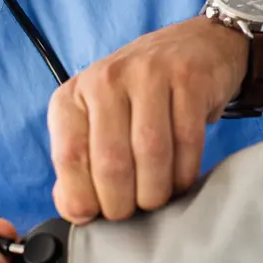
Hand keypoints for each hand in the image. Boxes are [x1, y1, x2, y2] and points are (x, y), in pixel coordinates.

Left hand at [49, 16, 248, 222]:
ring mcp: (148, 75)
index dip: (83, 198)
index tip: (96, 216)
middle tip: (132, 212)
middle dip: (123, 203)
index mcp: (73, 95)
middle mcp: (105, 79)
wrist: (193, 46)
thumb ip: (81, 162)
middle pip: (111, 161)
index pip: (69, 157)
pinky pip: (187, 142)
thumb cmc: (138, 96)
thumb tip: (74, 209)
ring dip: (155, 191)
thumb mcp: (97, 121)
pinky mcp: (188, 79)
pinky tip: (181, 179)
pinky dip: (184, 173)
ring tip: (157, 199)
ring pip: (150, 153)